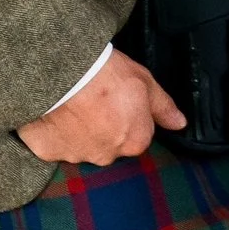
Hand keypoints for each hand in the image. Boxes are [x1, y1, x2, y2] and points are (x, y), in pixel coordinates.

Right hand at [16, 49, 184, 165]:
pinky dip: (56, 134)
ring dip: (81, 132)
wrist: (62, 72)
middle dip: (106, 127)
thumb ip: (164, 108)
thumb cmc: (107, 75)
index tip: (120, 100)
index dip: (131, 115)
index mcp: (135, 142)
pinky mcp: (48, 153)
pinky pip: (55, 146)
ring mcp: (76, 157)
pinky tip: (56, 114)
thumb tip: (180, 123)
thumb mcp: (145, 83)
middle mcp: (108, 156)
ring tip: (75, 105)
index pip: (139, 134)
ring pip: (83, 146)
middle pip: (111, 144)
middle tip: (97, 102)